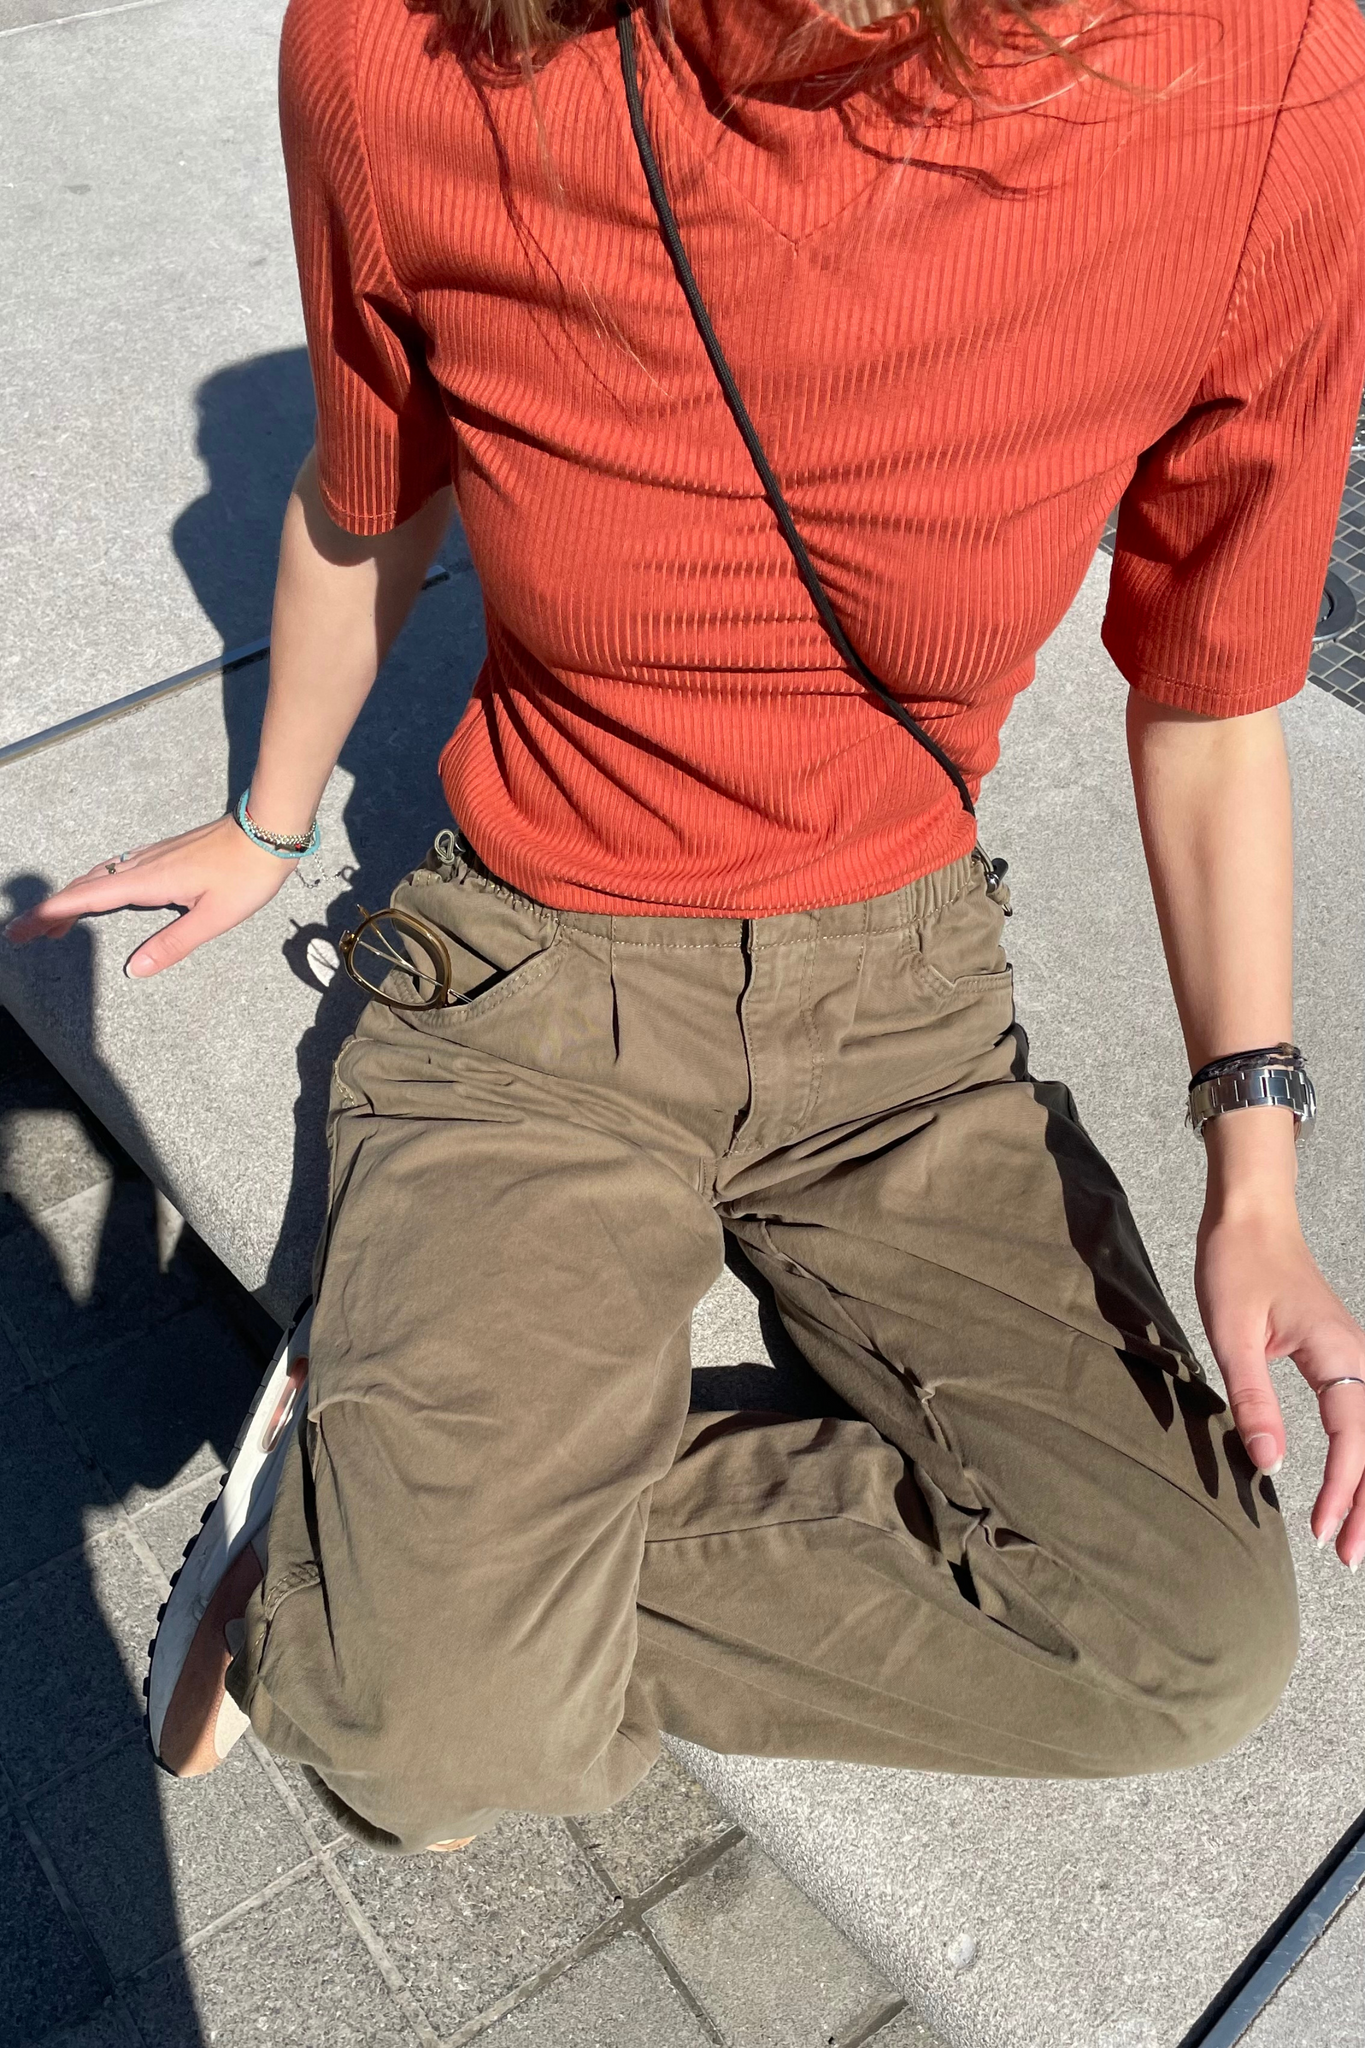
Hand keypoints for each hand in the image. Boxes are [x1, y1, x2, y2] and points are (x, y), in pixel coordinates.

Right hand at [3, 814, 293, 976]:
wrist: (268, 831)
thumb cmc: (247, 875)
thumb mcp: (213, 918)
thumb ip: (173, 944)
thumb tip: (134, 969)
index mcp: (147, 881)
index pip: (85, 899)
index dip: (50, 915)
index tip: (21, 930)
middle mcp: (142, 865)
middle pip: (84, 888)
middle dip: (51, 911)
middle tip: (25, 934)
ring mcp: (152, 857)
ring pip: (99, 877)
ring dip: (73, 900)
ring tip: (56, 924)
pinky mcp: (164, 855)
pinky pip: (117, 871)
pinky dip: (96, 887)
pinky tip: (99, 896)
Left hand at [1196, 1190, 1364, 1567]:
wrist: (1251, 1216)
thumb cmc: (1238, 1264)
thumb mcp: (1231, 1333)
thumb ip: (1253, 1398)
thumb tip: (1270, 1465)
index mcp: (1338, 1352)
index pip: (1353, 1436)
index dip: (1342, 1488)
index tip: (1323, 1531)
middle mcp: (1360, 1358)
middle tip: (1352, 1558)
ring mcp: (1356, 1358)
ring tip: (1358, 1539)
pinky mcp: (1343, 1360)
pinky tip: (1355, 1489)